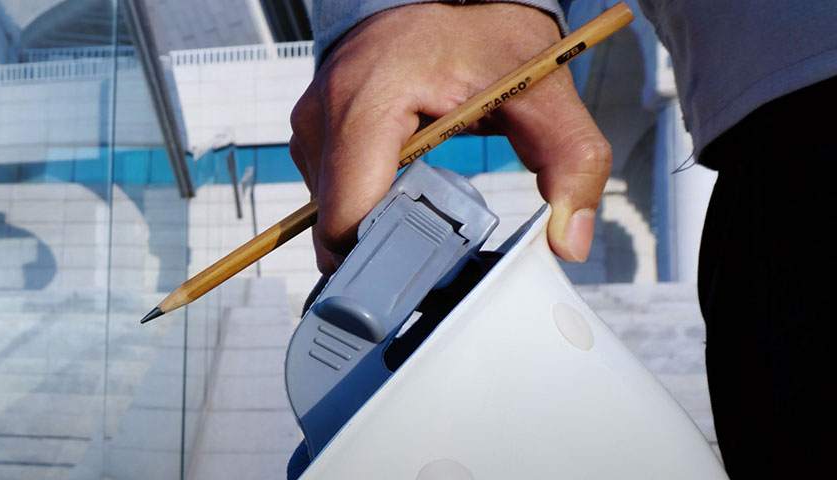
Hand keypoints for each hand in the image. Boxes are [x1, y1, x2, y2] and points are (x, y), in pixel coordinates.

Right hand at [289, 3, 610, 272]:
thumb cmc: (482, 32)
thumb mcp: (542, 92)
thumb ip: (571, 163)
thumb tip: (571, 240)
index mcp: (369, 103)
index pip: (347, 215)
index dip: (380, 259)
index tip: (424, 274)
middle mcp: (325, 112)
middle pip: (334, 222)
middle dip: (381, 246)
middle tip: (435, 248)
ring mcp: (310, 120)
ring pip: (326, 210)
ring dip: (371, 222)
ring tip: (421, 208)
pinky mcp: (311, 126)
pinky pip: (327, 187)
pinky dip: (362, 198)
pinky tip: (400, 187)